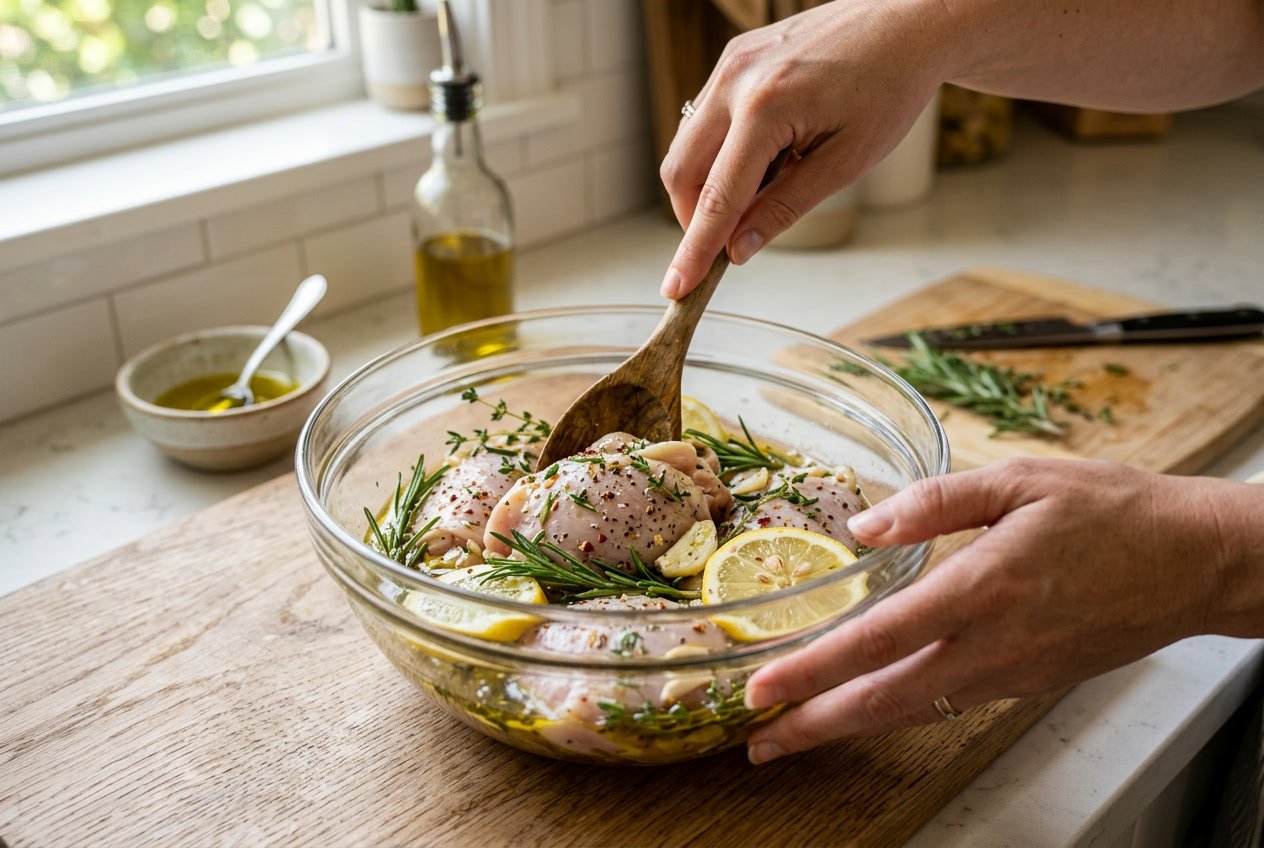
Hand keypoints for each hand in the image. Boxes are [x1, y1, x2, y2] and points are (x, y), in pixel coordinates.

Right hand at [658, 1, 948, 297]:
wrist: (908, 23)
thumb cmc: (890, 87)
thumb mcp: (845, 162)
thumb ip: (784, 208)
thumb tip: (738, 249)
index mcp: (766, 107)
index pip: (716, 197)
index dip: (694, 249)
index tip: (676, 287)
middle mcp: (735, 79)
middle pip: (681, 171)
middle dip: (694, 217)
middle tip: (728, 244)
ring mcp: (730, 63)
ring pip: (687, 146)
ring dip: (706, 185)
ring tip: (761, 192)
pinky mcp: (734, 58)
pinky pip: (705, 119)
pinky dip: (719, 154)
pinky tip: (762, 159)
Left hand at [742, 458, 1259, 763]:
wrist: (1195, 562)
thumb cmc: (1113, 513)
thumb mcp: (1020, 480)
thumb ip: (935, 500)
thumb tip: (865, 524)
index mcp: (983, 588)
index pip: (877, 640)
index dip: (812, 671)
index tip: (762, 690)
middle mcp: (993, 645)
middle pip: (884, 701)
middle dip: (814, 727)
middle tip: (758, 744)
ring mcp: (1012, 673)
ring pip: (914, 712)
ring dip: (850, 725)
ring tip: (797, 732)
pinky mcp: (1028, 682)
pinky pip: (949, 704)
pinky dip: (897, 712)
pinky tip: (869, 703)